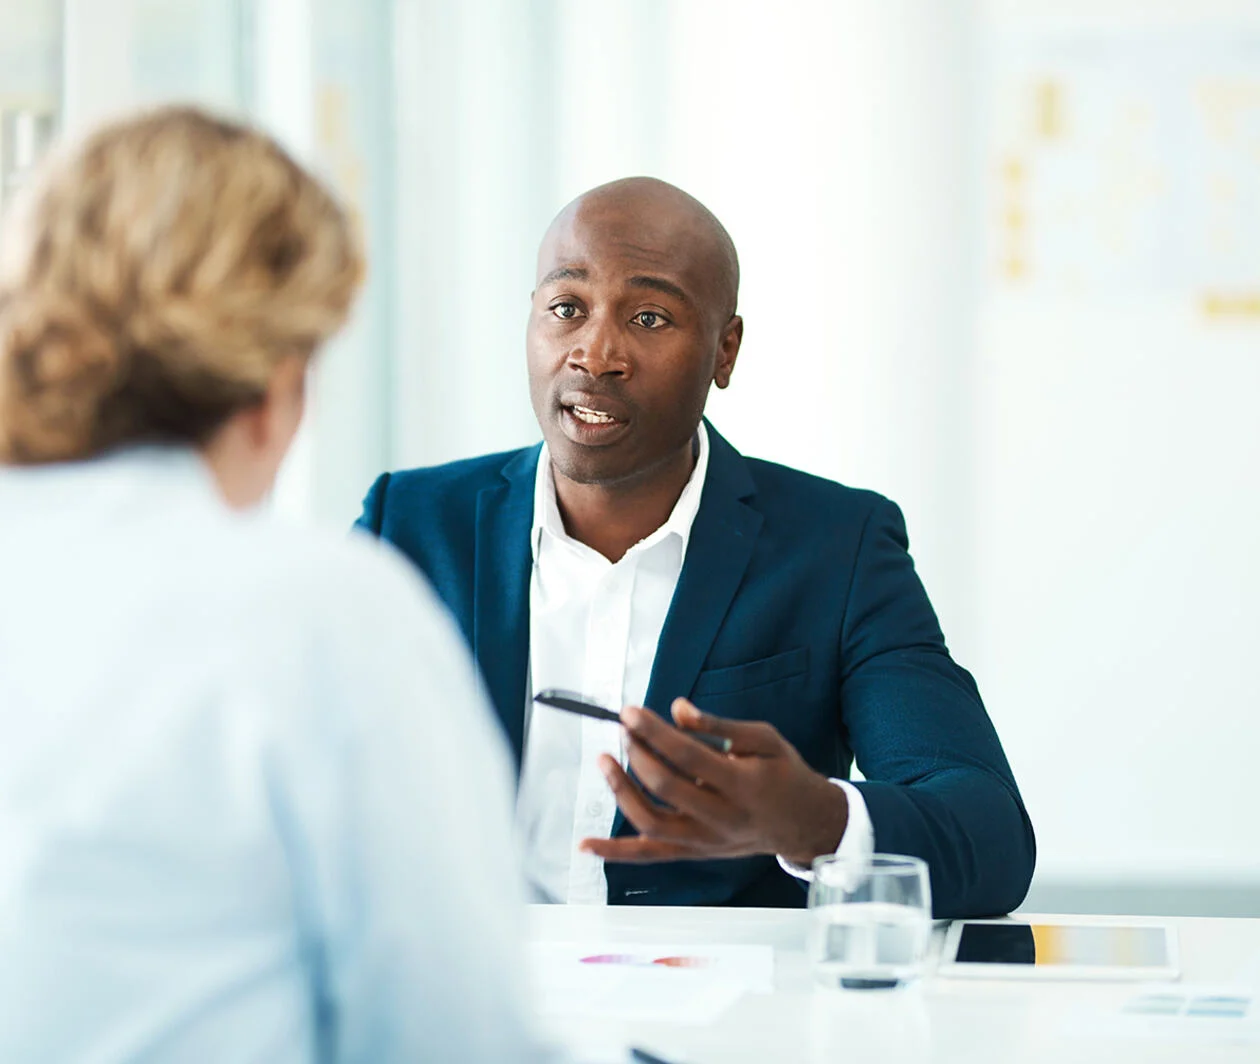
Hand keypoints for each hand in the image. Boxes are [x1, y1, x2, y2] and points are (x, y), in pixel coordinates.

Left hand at [579, 698, 848, 866]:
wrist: (803, 824)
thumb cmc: (783, 774)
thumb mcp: (763, 739)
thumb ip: (718, 725)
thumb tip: (677, 709)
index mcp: (742, 785)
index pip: (687, 756)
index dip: (654, 732)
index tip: (630, 712)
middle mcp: (721, 818)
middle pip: (666, 787)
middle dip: (638, 754)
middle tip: (624, 729)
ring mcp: (705, 842)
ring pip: (652, 823)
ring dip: (621, 791)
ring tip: (606, 761)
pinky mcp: (693, 853)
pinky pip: (649, 855)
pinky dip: (614, 851)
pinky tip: (584, 844)